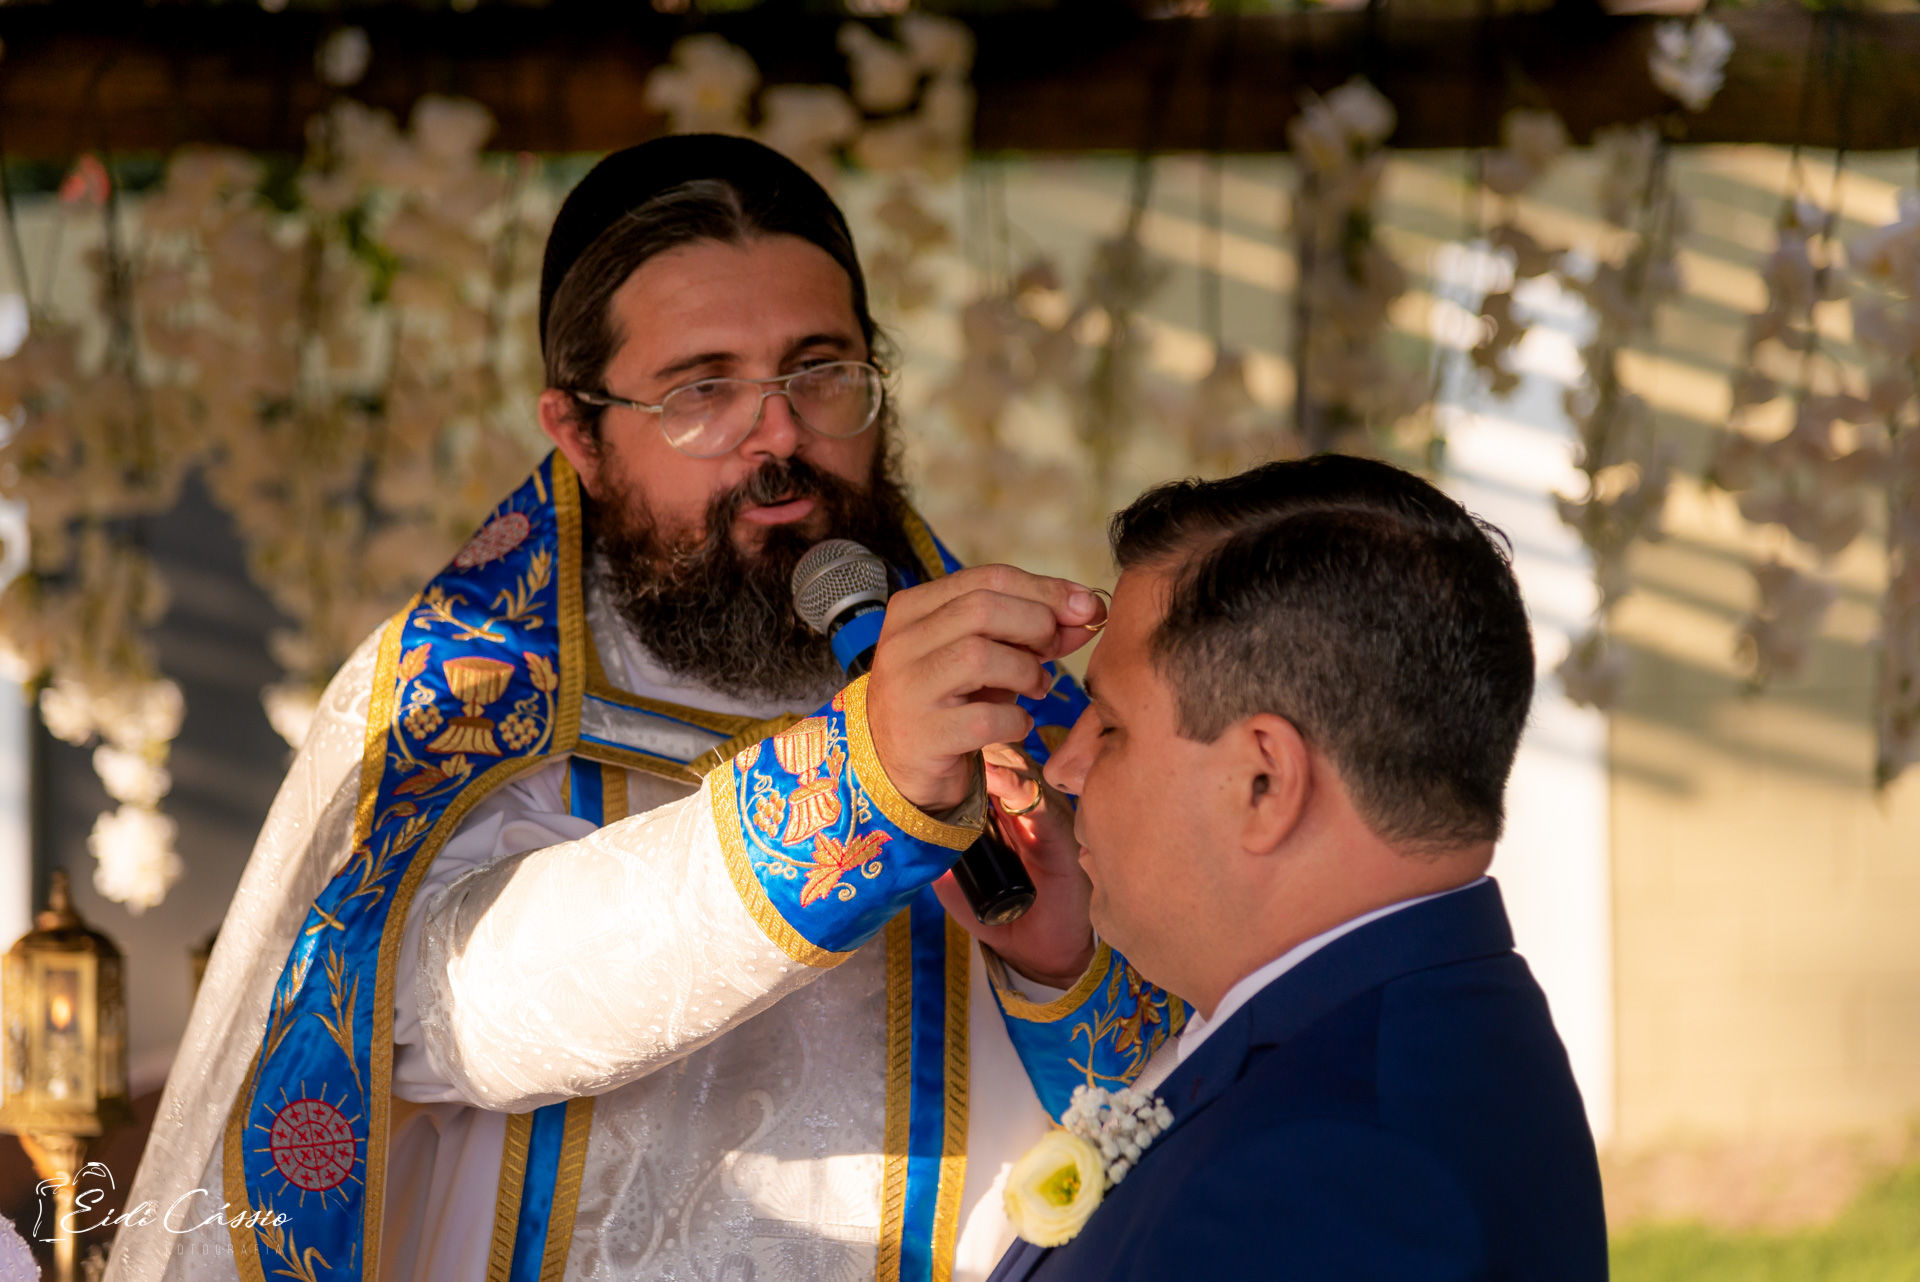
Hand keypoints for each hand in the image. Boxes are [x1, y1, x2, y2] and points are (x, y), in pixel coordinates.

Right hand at [866, 565, 1104, 812]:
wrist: (900, 764)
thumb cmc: (951, 699)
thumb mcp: (986, 655)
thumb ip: (1031, 630)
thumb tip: (1088, 611)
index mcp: (913, 608)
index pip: (986, 578)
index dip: (1046, 589)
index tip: (1086, 606)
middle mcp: (901, 643)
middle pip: (982, 608)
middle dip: (1036, 625)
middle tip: (1053, 651)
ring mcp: (906, 690)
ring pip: (979, 656)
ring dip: (1026, 672)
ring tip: (1037, 687)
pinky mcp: (921, 736)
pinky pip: (984, 718)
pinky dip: (1015, 720)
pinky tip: (1018, 723)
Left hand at [934, 745, 1095, 989]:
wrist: (1039, 953)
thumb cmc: (1001, 918)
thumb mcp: (956, 885)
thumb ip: (936, 857)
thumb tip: (900, 837)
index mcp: (1000, 813)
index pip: (982, 768)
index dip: (961, 754)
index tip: (934, 745)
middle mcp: (1023, 807)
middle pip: (1002, 758)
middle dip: (977, 744)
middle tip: (951, 737)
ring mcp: (1043, 816)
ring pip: (1021, 770)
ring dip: (994, 759)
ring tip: (968, 751)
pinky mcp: (1058, 833)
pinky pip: (1039, 801)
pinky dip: (1018, 787)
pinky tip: (997, 780)